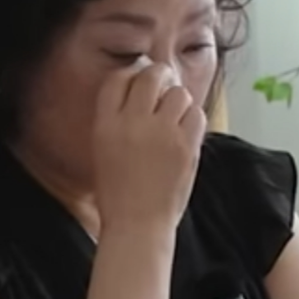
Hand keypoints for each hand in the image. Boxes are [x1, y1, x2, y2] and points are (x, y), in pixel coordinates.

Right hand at [93, 59, 205, 232]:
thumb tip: (139, 88)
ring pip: (178, 93)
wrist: (138, 224)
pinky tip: (184, 129)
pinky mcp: (186, 146)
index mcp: (105, 124)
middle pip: (150, 76)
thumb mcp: (103, 150)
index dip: (131, 73)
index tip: (139, 78)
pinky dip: (192, 117)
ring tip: (174, 113)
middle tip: (164, 80)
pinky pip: (196, 113)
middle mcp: (132, 123)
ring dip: (177, 99)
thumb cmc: (118, 192)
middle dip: (159, 74)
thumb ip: (116, 119)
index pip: (118, 79)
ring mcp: (162, 134)